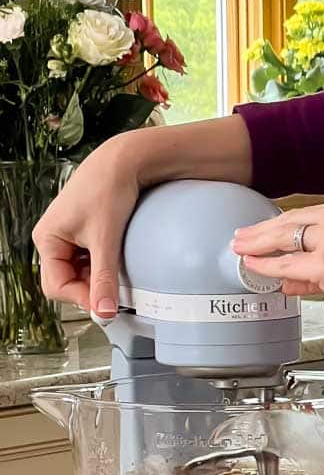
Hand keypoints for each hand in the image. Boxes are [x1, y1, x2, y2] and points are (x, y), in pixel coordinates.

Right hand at [32, 140, 142, 316]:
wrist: (126, 161)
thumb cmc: (108, 190)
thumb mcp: (106, 241)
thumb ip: (104, 279)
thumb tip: (103, 313)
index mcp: (47, 239)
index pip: (56, 285)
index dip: (81, 298)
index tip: (106, 306)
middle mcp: (53, 238)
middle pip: (66, 280)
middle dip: (89, 288)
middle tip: (115, 293)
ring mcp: (68, 235)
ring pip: (80, 271)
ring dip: (98, 276)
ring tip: (119, 273)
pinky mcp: (85, 231)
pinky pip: (90, 258)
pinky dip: (103, 264)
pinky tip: (118, 260)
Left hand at [231, 197, 323, 323]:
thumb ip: (321, 266)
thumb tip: (292, 277)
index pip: (303, 215)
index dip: (279, 225)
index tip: (265, 230)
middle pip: (288, 222)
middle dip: (261, 232)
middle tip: (242, 237)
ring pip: (283, 239)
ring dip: (257, 246)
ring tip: (242, 251)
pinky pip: (287, 265)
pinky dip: (266, 267)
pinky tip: (254, 267)